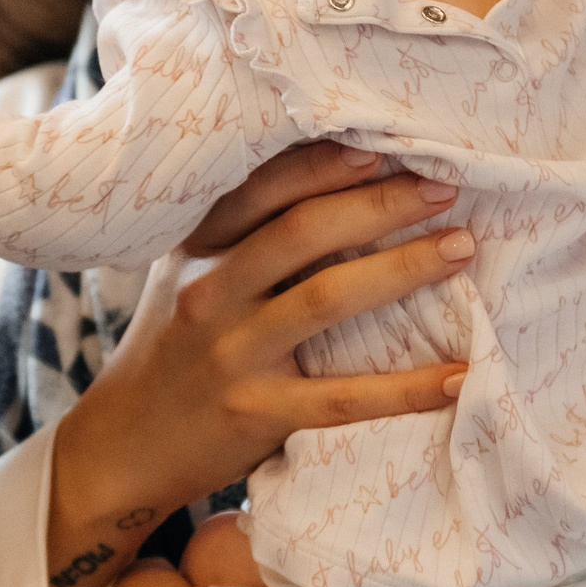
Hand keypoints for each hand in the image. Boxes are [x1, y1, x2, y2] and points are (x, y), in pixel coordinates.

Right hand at [44, 143, 473, 586]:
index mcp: (196, 247)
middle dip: (381, 203)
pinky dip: (407, 388)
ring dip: (402, 269)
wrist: (124, 444)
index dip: (328, 162)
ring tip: (461, 248)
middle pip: (302, 231)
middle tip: (446, 186)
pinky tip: (461, 375)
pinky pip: (344, 398)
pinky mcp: (255, 413)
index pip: (264, 186)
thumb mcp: (186, 272)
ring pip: (326, 299)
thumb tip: (339, 174)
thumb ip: (241, 230)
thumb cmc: (173, 343)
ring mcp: (231, 353)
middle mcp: (209, 291)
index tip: (389, 143)